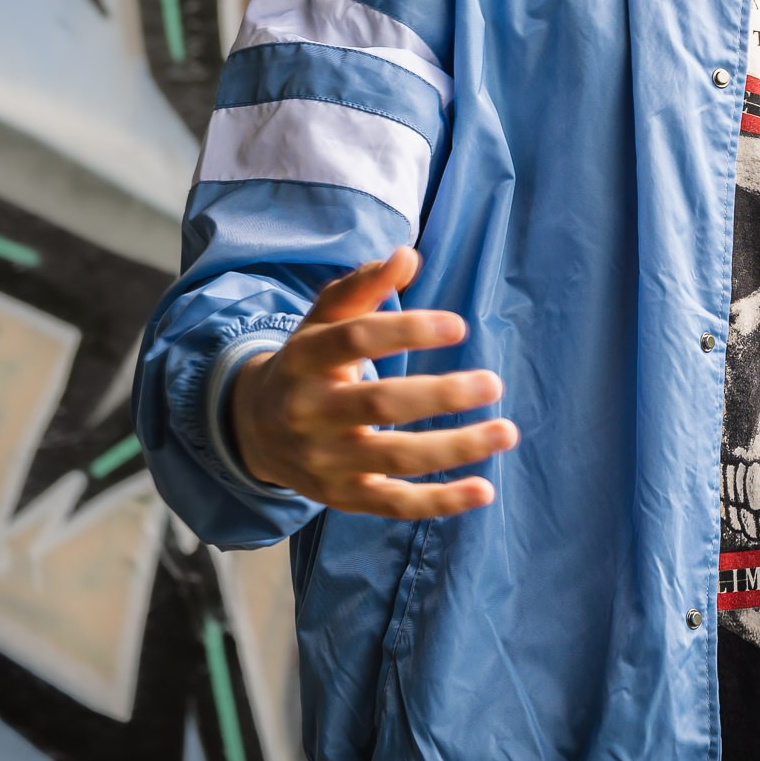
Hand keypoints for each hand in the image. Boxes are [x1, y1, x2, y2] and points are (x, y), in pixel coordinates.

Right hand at [229, 247, 515, 518]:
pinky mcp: (344, 497)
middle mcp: (311, 412)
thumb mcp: (321, 321)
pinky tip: (484, 490)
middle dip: (440, 394)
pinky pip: (395, 504)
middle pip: (379, 403)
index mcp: (305, 359)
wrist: (254, 432)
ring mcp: (327, 460)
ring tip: (506, 431)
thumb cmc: (305, 365)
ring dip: (456, 448)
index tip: (459, 326)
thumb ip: (362, 287)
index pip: (356, 339)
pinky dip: (441, 502)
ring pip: (395, 458)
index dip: (408, 330)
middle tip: (493, 383)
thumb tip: (407, 256)